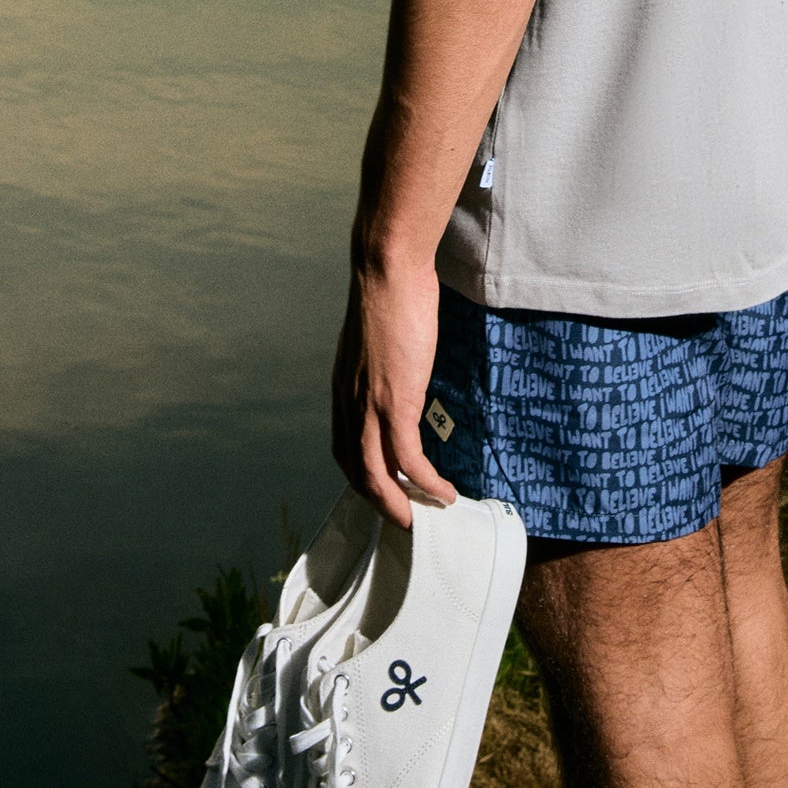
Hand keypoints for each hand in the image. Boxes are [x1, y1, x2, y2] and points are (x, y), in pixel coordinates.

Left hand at [331, 256, 458, 527]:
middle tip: (405, 518)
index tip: (385, 490)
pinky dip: (426, 482)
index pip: (344, 449)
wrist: (388, 268)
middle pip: (356, 472)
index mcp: (343, 389)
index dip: (362, 477)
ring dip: (399, 504)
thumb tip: (398, 370)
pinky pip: (409, 458)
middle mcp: (349, 404)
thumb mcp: (376, 338)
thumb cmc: (388, 292)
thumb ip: (379, 363)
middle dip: (380, 501)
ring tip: (422, 519)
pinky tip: (444, 493)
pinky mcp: (396, 401)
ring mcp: (370, 405)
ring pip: (377, 475)